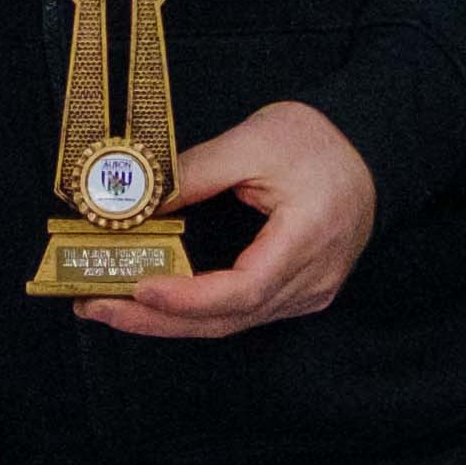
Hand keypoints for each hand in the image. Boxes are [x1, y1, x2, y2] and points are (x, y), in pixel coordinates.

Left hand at [75, 101, 373, 340]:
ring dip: (166, 320)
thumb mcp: (254, 141)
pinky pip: (239, 314)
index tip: (139, 287)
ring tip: (108, 306)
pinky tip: (152, 302)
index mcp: (307, 240)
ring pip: (229, 323)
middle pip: (226, 319)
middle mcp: (310, 282)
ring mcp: (306, 294)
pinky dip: (192, 311)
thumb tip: (137, 199)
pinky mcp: (296, 293)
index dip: (187, 297)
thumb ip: (195, 172)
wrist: (370, 149)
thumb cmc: (320, 141)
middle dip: (155, 319)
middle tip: (95, 306)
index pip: (243, 289)